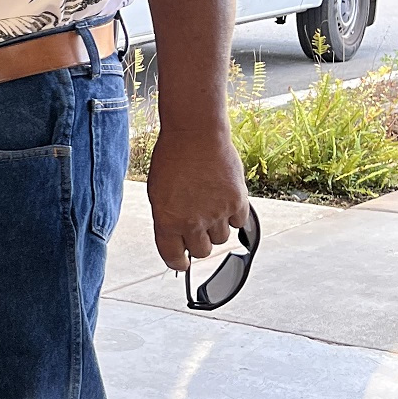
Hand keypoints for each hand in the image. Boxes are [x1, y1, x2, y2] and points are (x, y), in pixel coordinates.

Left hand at [147, 125, 251, 271]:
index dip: (178, 263)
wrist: (195, 134)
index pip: (173, 258)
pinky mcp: (237, 203)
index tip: (182, 264)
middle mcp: (192, 222)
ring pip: (222, 239)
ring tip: (211, 205)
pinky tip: (225, 200)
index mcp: (167, 221)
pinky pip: (239, 223)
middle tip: (199, 228)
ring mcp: (216, 213)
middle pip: (202, 252)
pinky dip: (234, 216)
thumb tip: (177, 240)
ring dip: (217, 228)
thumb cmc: (173, 159)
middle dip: (200, 243)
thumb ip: (168, 219)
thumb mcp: (158, 193)